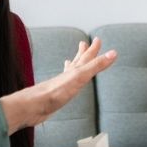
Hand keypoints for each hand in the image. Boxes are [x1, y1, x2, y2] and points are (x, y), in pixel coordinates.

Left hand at [0, 38, 116, 133]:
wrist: (33, 106)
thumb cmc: (55, 92)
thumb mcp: (80, 77)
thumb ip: (96, 66)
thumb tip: (113, 53)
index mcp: (74, 71)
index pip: (87, 57)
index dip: (94, 49)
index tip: (98, 40)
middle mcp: (67, 76)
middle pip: (76, 61)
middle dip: (82, 53)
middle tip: (84, 43)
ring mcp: (60, 85)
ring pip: (69, 72)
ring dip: (72, 64)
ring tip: (71, 60)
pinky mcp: (55, 95)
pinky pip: (64, 85)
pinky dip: (65, 81)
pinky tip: (63, 84)